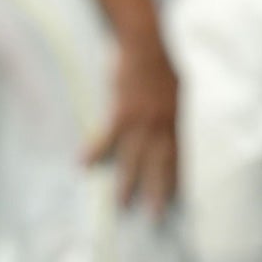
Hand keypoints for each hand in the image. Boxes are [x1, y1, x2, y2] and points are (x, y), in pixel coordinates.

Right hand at [84, 28, 179, 217]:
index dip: (177, 181)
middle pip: (159, 165)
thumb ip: (172, 113)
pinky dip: (95, 151)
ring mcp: (141, 119)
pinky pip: (106, 137)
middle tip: (154, 217)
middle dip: (157, 192)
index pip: (178, 158)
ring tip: (120, 204)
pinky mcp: (121, 110)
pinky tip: (83, 164)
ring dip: (127, 181)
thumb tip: (171, 130)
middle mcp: (161, 125)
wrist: (145, 44)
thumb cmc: (160, 66)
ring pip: (133, 158)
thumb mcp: (176, 90)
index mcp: (174, 121)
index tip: (177, 203)